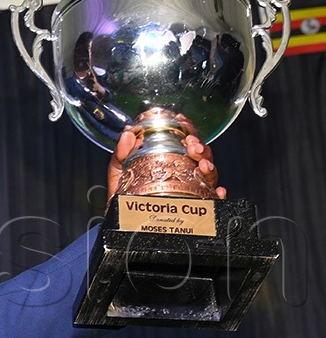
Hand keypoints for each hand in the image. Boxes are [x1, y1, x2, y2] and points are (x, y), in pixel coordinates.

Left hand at [106, 126, 226, 200]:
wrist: (122, 217)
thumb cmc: (124, 192)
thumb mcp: (119, 170)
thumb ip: (121, 153)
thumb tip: (127, 133)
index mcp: (170, 158)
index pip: (185, 140)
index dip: (187, 128)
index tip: (182, 121)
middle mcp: (184, 171)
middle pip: (201, 155)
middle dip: (200, 146)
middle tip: (192, 145)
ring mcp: (191, 188)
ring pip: (209, 174)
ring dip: (208, 165)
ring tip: (202, 163)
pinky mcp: (194, 206)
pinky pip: (211, 201)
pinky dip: (217, 195)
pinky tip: (217, 191)